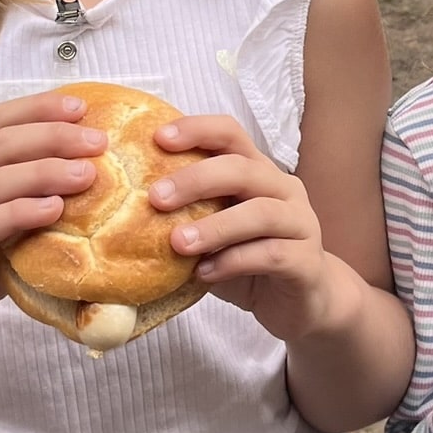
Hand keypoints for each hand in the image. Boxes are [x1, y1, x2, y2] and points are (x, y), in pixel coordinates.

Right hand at [0, 94, 108, 359]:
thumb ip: (29, 206)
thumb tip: (89, 186)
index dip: (38, 109)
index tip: (80, 108)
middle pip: (0, 143)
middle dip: (53, 137)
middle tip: (96, 143)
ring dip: (45, 173)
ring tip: (86, 175)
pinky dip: (22, 212)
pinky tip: (53, 210)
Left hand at [150, 112, 348, 345]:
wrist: (303, 303)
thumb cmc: (250, 261)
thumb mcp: (215, 233)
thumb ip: (188, 217)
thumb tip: (125, 210)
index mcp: (258, 172)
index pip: (231, 134)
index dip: (198, 129)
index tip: (159, 138)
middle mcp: (284, 190)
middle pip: (243, 169)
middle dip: (196, 179)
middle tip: (156, 197)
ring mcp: (301, 224)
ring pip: (260, 212)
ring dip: (215, 226)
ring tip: (178, 243)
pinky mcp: (307, 262)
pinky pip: (271, 255)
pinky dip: (233, 262)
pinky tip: (204, 274)